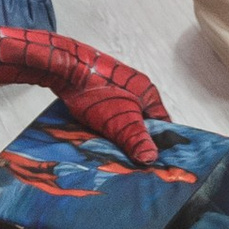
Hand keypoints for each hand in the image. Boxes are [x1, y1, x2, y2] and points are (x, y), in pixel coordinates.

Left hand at [42, 38, 169, 166]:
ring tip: (112, 149)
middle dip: (137, 138)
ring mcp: (118, 85)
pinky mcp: (100, 86)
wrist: (65, 69)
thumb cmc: (98, 93)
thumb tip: (151, 159)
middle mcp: (136, 87)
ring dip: (119, 131)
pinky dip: (106, 122)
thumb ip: (137, 140)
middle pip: (143, 120)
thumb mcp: (122, 121)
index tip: (152, 159)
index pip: (162, 122)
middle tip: (130, 159)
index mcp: (149, 93)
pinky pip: (109, 109)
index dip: (159, 142)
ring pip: (124, 115)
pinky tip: (97, 134)